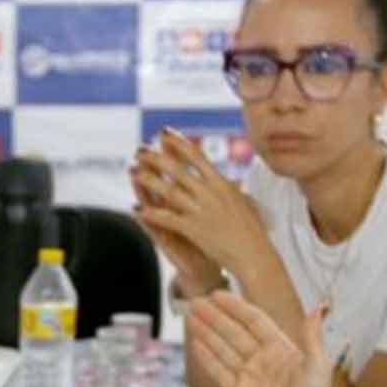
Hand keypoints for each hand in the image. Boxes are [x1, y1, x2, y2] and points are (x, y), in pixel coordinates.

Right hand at [128, 159, 216, 292]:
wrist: (206, 269)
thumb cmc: (210, 242)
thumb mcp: (215, 214)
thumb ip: (214, 195)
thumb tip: (225, 174)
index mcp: (186, 200)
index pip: (177, 172)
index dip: (172, 154)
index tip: (167, 135)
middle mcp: (173, 210)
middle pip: (160, 183)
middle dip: (152, 167)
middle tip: (142, 150)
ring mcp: (167, 225)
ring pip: (152, 204)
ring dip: (142, 190)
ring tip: (133, 175)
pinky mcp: (166, 242)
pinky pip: (153, 230)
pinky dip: (145, 221)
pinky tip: (135, 211)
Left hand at [131, 131, 269, 280]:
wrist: (254, 254)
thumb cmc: (252, 231)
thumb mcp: (244, 202)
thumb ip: (233, 190)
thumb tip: (232, 181)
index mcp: (221, 183)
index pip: (196, 156)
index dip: (178, 143)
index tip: (164, 132)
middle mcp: (210, 192)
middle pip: (178, 169)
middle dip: (156, 157)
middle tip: (139, 150)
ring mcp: (201, 209)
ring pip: (169, 190)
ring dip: (149, 180)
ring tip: (132, 171)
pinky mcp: (194, 228)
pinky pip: (168, 218)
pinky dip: (152, 213)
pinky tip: (136, 209)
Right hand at [187, 291, 333, 386]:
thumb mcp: (317, 364)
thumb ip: (312, 336)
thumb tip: (320, 307)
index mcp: (280, 347)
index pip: (253, 321)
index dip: (235, 307)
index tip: (217, 295)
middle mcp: (263, 358)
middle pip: (233, 332)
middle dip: (214, 317)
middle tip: (195, 303)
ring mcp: (250, 375)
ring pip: (223, 349)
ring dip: (207, 334)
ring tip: (190, 319)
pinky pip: (220, 372)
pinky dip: (207, 359)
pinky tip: (196, 345)